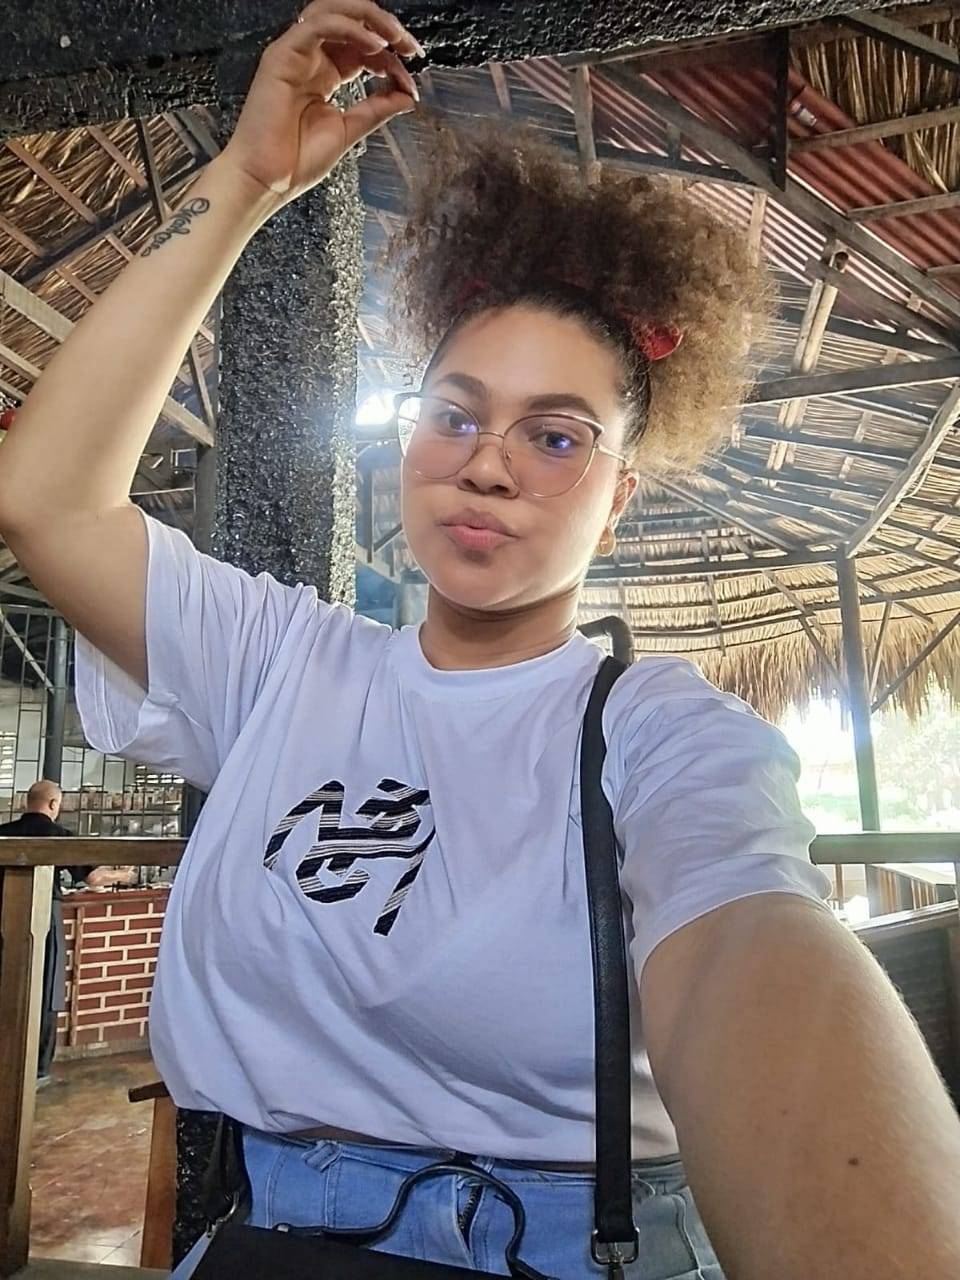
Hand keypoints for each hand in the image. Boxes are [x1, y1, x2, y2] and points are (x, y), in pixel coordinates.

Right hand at [222, 0, 421, 206]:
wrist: (267, 180)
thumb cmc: (295, 162)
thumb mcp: (349, 131)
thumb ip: (377, 109)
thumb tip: (406, 97)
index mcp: (324, 76)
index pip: (363, 50)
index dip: (391, 59)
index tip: (410, 82)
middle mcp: (309, 60)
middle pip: (350, 22)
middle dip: (385, 28)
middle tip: (410, 47)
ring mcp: (295, 55)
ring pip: (333, 11)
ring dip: (369, 20)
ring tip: (394, 40)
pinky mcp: (282, 55)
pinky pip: (318, 24)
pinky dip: (349, 29)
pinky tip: (373, 45)